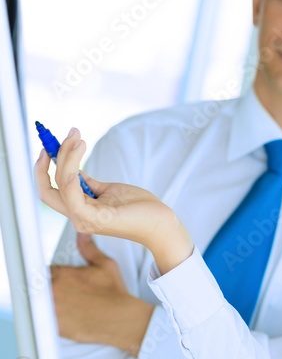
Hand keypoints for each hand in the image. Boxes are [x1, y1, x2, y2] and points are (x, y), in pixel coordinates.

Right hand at [34, 128, 193, 273]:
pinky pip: (72, 194)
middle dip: (51, 158)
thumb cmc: (139, 208)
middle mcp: (76, 217)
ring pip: (61, 183)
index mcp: (79, 211)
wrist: (161, 223)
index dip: (43, 169)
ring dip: (67, 157)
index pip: (49, 190)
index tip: (48, 146)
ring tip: (79, 139)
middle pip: (47, 187)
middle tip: (68, 135)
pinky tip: (78, 155)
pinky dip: (71, 173)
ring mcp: (83, 219)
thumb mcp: (109, 190)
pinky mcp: (94, 218)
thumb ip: (87, 183)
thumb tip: (72, 168)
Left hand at [50, 233, 153, 354]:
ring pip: (39, 305)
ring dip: (47, 304)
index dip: (51, 276)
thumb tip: (83, 234)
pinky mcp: (53, 326)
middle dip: (48, 289)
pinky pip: (44, 322)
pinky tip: (65, 318)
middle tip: (65, 295)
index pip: (44, 271)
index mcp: (61, 274)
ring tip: (66, 307)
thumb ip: (89, 249)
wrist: (121, 319)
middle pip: (38, 288)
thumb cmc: (114, 293)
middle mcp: (52, 291)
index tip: (57, 281)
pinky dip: (51, 320)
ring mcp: (51, 310)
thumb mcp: (105, 265)